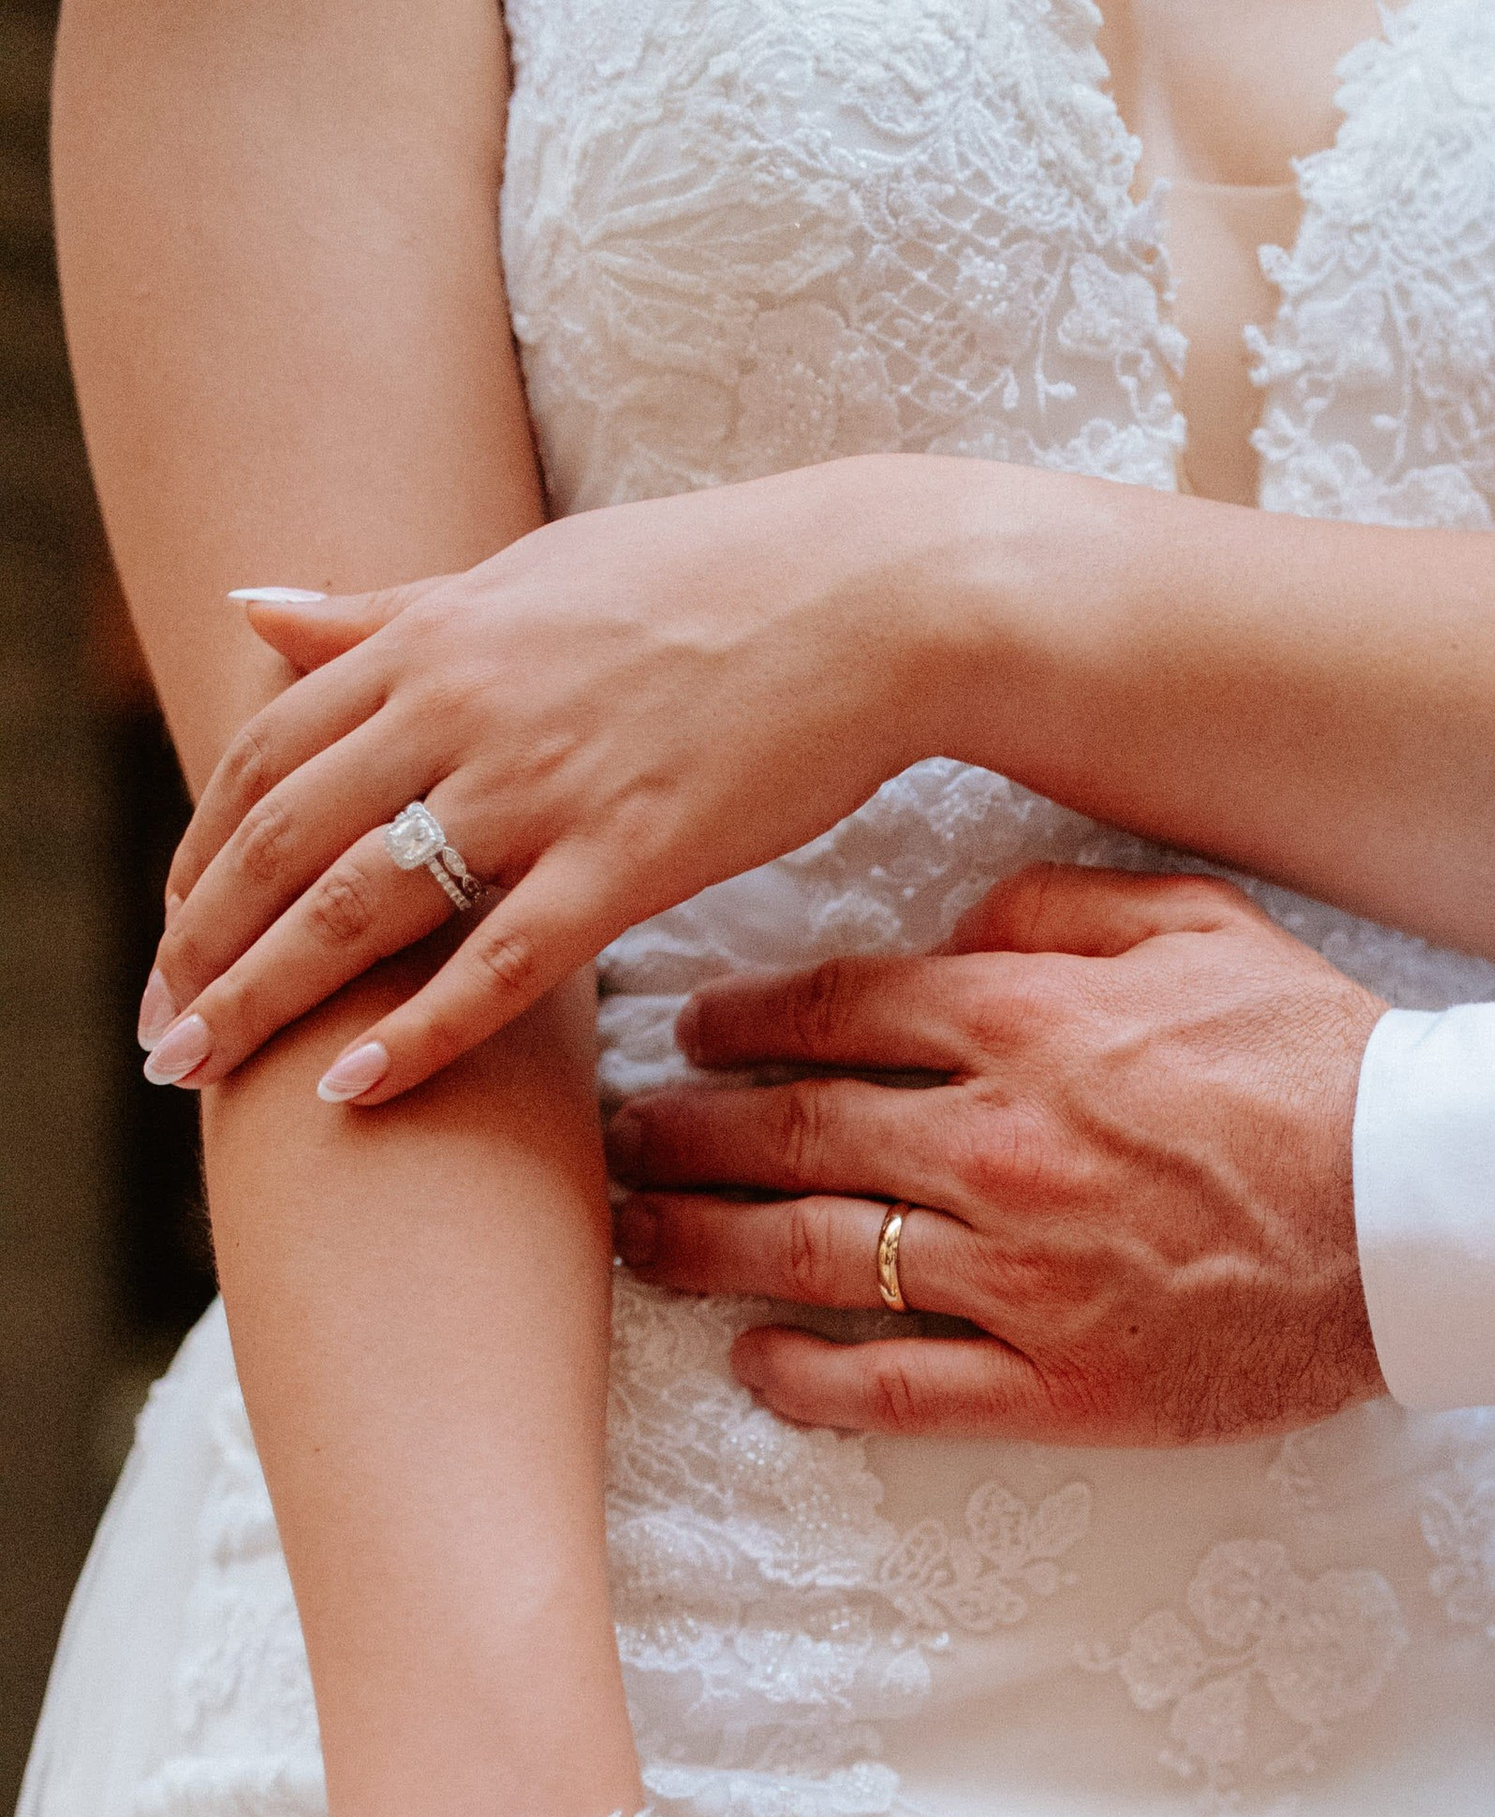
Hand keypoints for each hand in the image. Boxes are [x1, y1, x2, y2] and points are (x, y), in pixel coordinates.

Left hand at [139, 454, 998, 1107]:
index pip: (265, 755)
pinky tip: (354, 1090)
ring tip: (201, 1070)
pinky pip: (496, 964)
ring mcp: (541, 785)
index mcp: (430, 637)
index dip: (200, 855)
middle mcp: (461, 706)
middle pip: (282, 839)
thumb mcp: (524, 576)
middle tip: (156, 1036)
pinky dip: (416, 1032)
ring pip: (360, 905)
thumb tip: (251, 606)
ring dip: (262, 997)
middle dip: (198, 945)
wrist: (868, 598)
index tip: (170, 936)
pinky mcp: (628, 857)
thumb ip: (386, 609)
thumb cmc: (708, 585)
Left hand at [609, 865, 1386, 1447]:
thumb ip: (1062, 904)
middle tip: (617, 1140)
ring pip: (815, 1255)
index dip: (739, 1020)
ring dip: (707, 1247)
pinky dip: (811, 1381)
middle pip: (792, 1131)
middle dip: (682, 1133)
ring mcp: (1021, 1270)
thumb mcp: (1202, 923)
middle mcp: (998, 1143)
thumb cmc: (1324, 1061)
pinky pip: (899, 1387)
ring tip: (640, 1242)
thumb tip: (960, 914)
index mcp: (1027, 1022)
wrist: (1425, 1208)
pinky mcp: (1059, 1379)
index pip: (837, 1009)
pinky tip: (753, 1367)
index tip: (686, 1030)